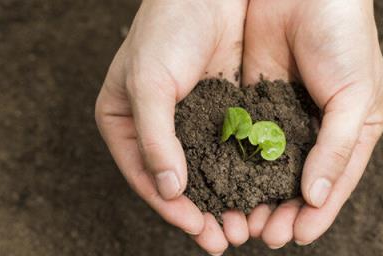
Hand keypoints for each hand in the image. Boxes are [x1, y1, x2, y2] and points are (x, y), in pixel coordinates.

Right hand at [95, 0, 248, 253]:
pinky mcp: (220, 110)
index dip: (171, 207)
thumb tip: (169, 189)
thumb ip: (155, 138)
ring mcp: (189, 120)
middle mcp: (155, 127)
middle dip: (201, 212)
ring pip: (206, 170)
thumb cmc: (166, 30)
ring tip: (245, 226)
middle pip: (177, 181)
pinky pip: (229, 149)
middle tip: (226, 240)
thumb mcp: (149, 84)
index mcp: (124, 122)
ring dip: (224, 198)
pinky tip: (258, 192)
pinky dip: (241, 172)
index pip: (146, 176)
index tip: (198, 230)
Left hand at [241, 0, 382, 247]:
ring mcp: (284, 117)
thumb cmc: (346, 39)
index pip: (333, 183)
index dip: (316, 213)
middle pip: (298, 183)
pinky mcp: (255, 101)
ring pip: (268, 168)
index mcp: (351, 132)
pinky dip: (237, 165)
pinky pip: (246, 140)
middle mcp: (317, 130)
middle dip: (281, 211)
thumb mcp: (356, 96)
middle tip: (261, 235)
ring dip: (256, 195)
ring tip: (240, 220)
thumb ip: (337, 147)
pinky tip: (224, 184)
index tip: (294, 236)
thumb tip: (318, 197)